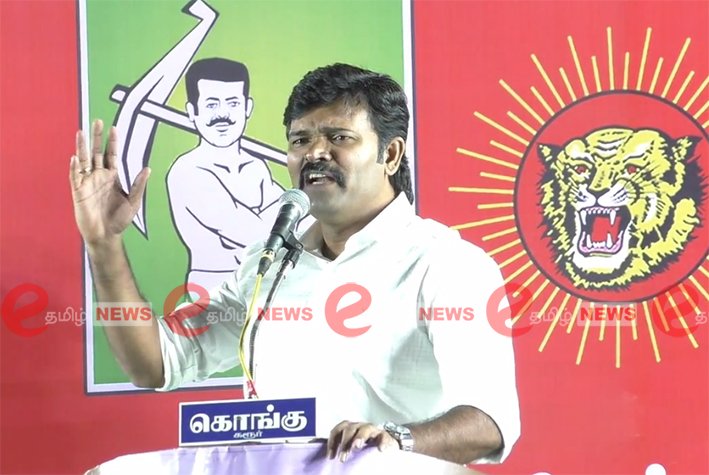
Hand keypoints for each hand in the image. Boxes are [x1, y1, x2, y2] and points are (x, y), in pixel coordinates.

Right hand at [69, 120, 150, 245]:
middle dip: (96, 137)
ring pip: (84, 160)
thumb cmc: (119, 220)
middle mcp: (99, 176)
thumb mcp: (134, 202)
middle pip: (96, 152)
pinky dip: (75, 167)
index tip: (114, 127)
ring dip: (82, 146)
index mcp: (112, 177)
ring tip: (81, 132)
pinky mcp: (78, 192)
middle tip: (97, 121)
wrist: (107, 235)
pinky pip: (76, 177)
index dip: (112, 142)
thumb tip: (147, 168)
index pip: (111, 155)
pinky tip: (76, 158)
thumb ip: (139, 185)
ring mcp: (88, 183)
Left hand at [327, 421, 398, 462]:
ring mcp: (373, 430)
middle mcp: (360, 427)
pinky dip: (382, 442)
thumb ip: (335, 444)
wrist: (384, 442)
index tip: (330, 457)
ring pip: (366, 429)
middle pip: (350, 428)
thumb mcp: (348, 444)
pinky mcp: (385, 436)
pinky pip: (384, 436)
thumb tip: (311, 443)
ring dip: (360, 437)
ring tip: (356, 446)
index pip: (337, 430)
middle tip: (342, 457)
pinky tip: (380, 450)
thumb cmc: (363, 444)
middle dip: (345, 442)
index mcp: (349, 428)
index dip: (332, 442)